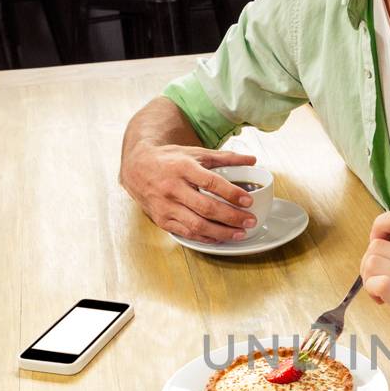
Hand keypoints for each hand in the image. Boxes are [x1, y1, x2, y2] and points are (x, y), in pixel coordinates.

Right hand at [121, 143, 259, 242]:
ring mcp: (166, 206)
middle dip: (231, 217)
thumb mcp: (195, 153)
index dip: (231, 193)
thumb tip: (253, 160)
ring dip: (221, 232)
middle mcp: (172, 188)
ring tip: (240, 233)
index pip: (211, 182)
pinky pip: (186, 232)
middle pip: (206, 207)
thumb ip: (224, 157)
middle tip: (251, 221)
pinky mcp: (161, 220)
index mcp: (183, 167)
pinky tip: (220, 237)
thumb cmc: (169, 160)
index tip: (249, 201)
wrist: (137, 167)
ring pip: (197, 224)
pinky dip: (205, 237)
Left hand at [360, 205, 389, 378]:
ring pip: (372, 263)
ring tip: (382, 293)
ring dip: (368, 279)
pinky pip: (381, 284)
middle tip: (379, 282)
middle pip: (377, 245)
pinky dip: (372, 290)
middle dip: (367, 263)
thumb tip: (379, 231)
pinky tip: (381, 301)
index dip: (382, 225)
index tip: (379, 244)